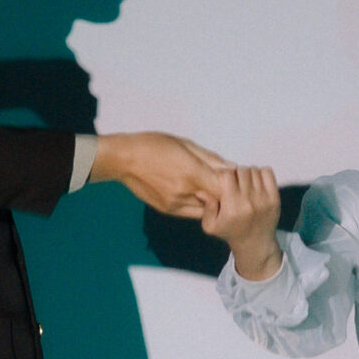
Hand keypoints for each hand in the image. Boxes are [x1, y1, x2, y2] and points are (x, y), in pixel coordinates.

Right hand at [93, 132, 229, 217]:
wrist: (124, 159)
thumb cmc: (155, 145)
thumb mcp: (186, 144)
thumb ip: (211, 159)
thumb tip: (232, 168)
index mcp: (192, 173)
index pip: (225, 187)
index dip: (233, 184)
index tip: (235, 177)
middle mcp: (185, 192)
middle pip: (218, 201)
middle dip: (225, 194)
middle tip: (225, 184)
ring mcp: (175, 204)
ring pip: (206, 210)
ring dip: (212, 202)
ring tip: (209, 188)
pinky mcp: (168, 210)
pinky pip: (192, 213)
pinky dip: (199, 205)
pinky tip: (196, 194)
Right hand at [200, 164, 282, 279]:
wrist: (256, 244)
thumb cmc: (231, 232)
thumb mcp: (211, 226)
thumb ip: (206, 208)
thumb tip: (200, 191)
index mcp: (232, 207)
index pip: (227, 175)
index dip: (223, 175)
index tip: (222, 182)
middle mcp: (249, 202)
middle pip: (241, 170)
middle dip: (235, 173)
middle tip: (234, 183)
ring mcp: (264, 199)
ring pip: (253, 170)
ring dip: (247, 174)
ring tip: (244, 184)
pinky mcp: (275, 197)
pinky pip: (267, 172)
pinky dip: (261, 173)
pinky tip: (255, 182)